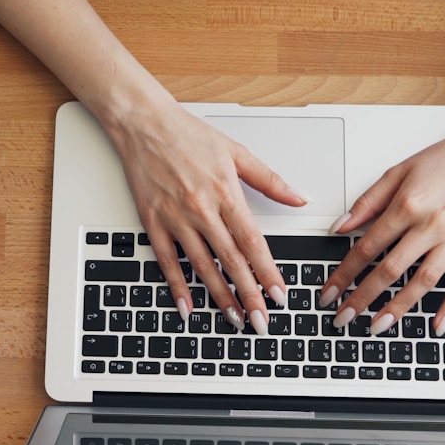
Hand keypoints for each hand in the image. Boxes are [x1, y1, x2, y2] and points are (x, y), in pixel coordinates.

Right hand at [106, 100, 306, 331]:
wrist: (144, 123)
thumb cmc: (188, 134)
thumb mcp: (236, 152)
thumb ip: (270, 180)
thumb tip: (300, 197)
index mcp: (225, 191)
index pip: (252, 241)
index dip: (267, 271)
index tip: (279, 295)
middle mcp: (201, 208)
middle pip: (230, 260)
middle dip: (248, 294)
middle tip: (261, 321)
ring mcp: (175, 217)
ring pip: (201, 265)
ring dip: (218, 296)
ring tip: (234, 318)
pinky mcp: (153, 222)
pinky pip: (167, 261)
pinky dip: (177, 286)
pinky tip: (188, 307)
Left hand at [319, 124, 444, 335]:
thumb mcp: (399, 171)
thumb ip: (368, 202)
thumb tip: (339, 226)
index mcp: (407, 206)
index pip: (366, 248)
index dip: (344, 274)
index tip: (329, 293)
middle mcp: (430, 225)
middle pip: (389, 270)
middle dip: (362, 298)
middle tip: (343, 318)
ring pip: (422, 282)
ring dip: (398, 308)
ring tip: (378, 326)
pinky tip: (436, 325)